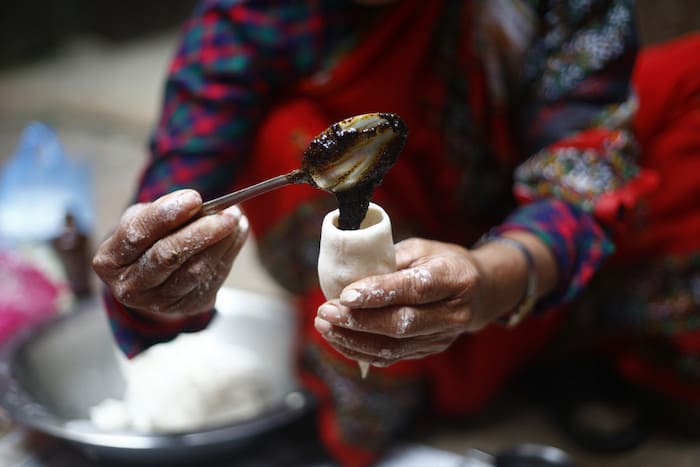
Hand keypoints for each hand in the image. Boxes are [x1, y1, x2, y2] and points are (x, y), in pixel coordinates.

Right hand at [92, 189, 248, 316]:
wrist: (150, 276)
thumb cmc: (146, 240)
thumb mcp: (142, 219)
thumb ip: (165, 211)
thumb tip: (200, 206)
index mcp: (110, 260)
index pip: (137, 234)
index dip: (166, 214)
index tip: (195, 198)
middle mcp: (130, 287)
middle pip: (168, 256)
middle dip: (202, 231)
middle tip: (228, 212)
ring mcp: (158, 303)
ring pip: (195, 270)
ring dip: (222, 243)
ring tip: (236, 219)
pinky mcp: (186, 307)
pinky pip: (212, 279)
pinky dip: (229, 254)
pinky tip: (236, 235)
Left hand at [314, 238, 503, 366]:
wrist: (478, 292)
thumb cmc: (441, 263)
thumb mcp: (421, 249)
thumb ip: (389, 261)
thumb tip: (349, 276)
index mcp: (454, 278)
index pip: (414, 289)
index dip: (379, 293)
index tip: (346, 294)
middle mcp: (453, 313)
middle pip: (402, 324)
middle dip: (359, 321)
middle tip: (326, 311)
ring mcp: (443, 337)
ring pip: (394, 347)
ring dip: (353, 340)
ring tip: (324, 325)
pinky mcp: (430, 351)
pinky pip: (391, 357)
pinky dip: (360, 350)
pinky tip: (338, 337)